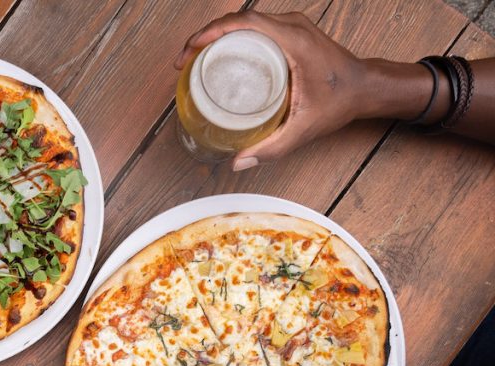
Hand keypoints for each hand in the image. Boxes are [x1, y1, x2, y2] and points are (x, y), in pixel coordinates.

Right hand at [174, 12, 366, 170]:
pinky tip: (220, 55)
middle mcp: (291, 26)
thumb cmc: (340, 101)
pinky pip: (256, 26)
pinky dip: (233, 36)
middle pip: (239, 18)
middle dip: (206, 34)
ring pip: (245, 20)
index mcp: (293, 40)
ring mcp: (292, 26)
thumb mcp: (303, 129)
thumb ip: (271, 149)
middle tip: (185, 60)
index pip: (245, 22)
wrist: (365, 87)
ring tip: (196, 57)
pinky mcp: (291, 32)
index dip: (212, 31)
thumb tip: (238, 162)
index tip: (191, 50)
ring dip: (218, 33)